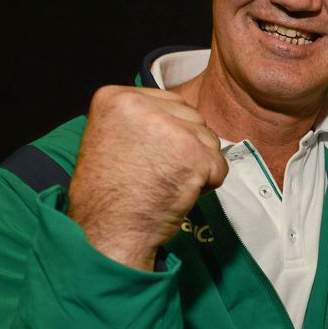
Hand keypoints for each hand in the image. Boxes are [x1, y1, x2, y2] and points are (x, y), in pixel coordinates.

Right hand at [68, 86, 227, 270]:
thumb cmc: (108, 193)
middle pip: (192, 117)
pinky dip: (208, 183)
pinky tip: (179, 193)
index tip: (147, 155)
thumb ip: (141, 119)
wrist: (109, 231)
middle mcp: (141, 106)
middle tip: (159, 172)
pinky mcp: (194, 153)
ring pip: (208, 139)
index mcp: (116, 98)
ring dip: (198, 163)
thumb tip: (176, 114)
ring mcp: (170, 128)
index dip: (169, 133)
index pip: (170, 103)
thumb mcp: (110, 137)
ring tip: (167, 182)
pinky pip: (219, 165)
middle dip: (186, 145)